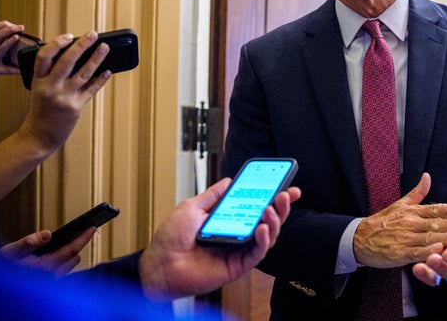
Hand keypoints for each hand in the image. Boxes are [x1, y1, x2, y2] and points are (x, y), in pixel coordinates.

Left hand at [0, 20, 24, 75]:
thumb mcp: (0, 70)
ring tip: (16, 26)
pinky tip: (9, 26)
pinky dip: (2, 25)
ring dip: (7, 25)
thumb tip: (25, 71)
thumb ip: (13, 70)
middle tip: (21, 27)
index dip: (9, 41)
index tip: (17, 37)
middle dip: (10, 29)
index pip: (1, 47)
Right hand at [0, 227, 96, 275]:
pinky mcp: (46, 285)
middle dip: (80, 245)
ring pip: (68, 266)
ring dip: (72, 255)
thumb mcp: (10, 253)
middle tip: (86, 232)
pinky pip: (61, 273)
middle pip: (73, 258)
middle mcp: (50, 276)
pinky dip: (64, 263)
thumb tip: (47, 234)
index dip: (83, 237)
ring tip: (76, 242)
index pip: (71, 250)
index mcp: (44, 266)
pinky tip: (61, 256)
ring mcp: (49, 282)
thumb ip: (28, 242)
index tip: (93, 228)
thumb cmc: (2, 271)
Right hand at [17, 31, 110, 154]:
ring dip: (96, 59)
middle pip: (67, 61)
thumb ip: (51, 75)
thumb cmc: (41, 110)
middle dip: (82, 45)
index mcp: (38, 81)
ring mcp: (64, 97)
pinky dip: (101, 79)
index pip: (44, 56)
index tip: (69, 36)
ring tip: (105, 48)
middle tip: (93, 35)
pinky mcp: (76, 107)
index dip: (57, 43)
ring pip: (83, 73)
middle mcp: (50, 87)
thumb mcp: (39, 89)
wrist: (40, 135)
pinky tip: (107, 71)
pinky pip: (92, 89)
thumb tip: (76, 56)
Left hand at [139, 177, 300, 300]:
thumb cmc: (171, 238)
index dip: (273, 196)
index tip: (286, 185)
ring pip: (268, 236)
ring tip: (272, 208)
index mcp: (229, 219)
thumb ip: (213, 195)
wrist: (160, 263)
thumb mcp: (192, 207)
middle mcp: (238, 233)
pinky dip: (264, 240)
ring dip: (274, 220)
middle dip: (281, 206)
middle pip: (268, 219)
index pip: (256, 206)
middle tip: (286, 194)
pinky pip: (257, 253)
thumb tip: (229, 181)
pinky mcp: (238, 265)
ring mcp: (240, 250)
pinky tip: (262, 228)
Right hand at [353, 173, 446, 268]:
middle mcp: (410, 223)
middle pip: (435, 223)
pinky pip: (415, 252)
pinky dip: (426, 252)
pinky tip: (437, 251)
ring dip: (444, 236)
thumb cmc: (382, 222)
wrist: (359, 238)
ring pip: (428, 237)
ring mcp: (404, 238)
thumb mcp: (399, 204)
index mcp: (413, 212)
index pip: (436, 208)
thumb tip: (427, 176)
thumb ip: (417, 192)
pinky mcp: (398, 252)